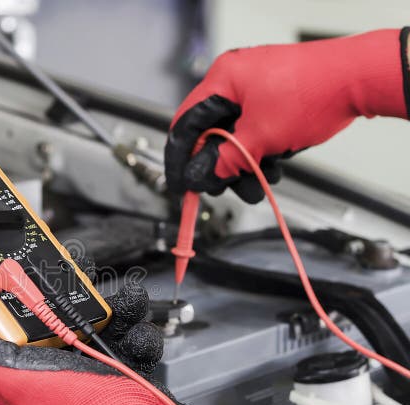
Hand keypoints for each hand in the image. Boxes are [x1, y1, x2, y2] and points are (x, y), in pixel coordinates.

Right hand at [166, 29, 406, 202]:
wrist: (361, 79)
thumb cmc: (316, 91)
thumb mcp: (260, 137)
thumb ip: (224, 160)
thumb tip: (200, 176)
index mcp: (223, 80)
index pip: (185, 124)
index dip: (181, 159)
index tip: (182, 185)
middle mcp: (236, 82)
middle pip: (211, 134)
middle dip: (221, 166)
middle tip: (225, 187)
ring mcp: (256, 90)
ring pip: (236, 137)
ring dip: (245, 165)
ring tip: (257, 183)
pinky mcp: (275, 99)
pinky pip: (255, 131)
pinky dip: (261, 152)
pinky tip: (275, 165)